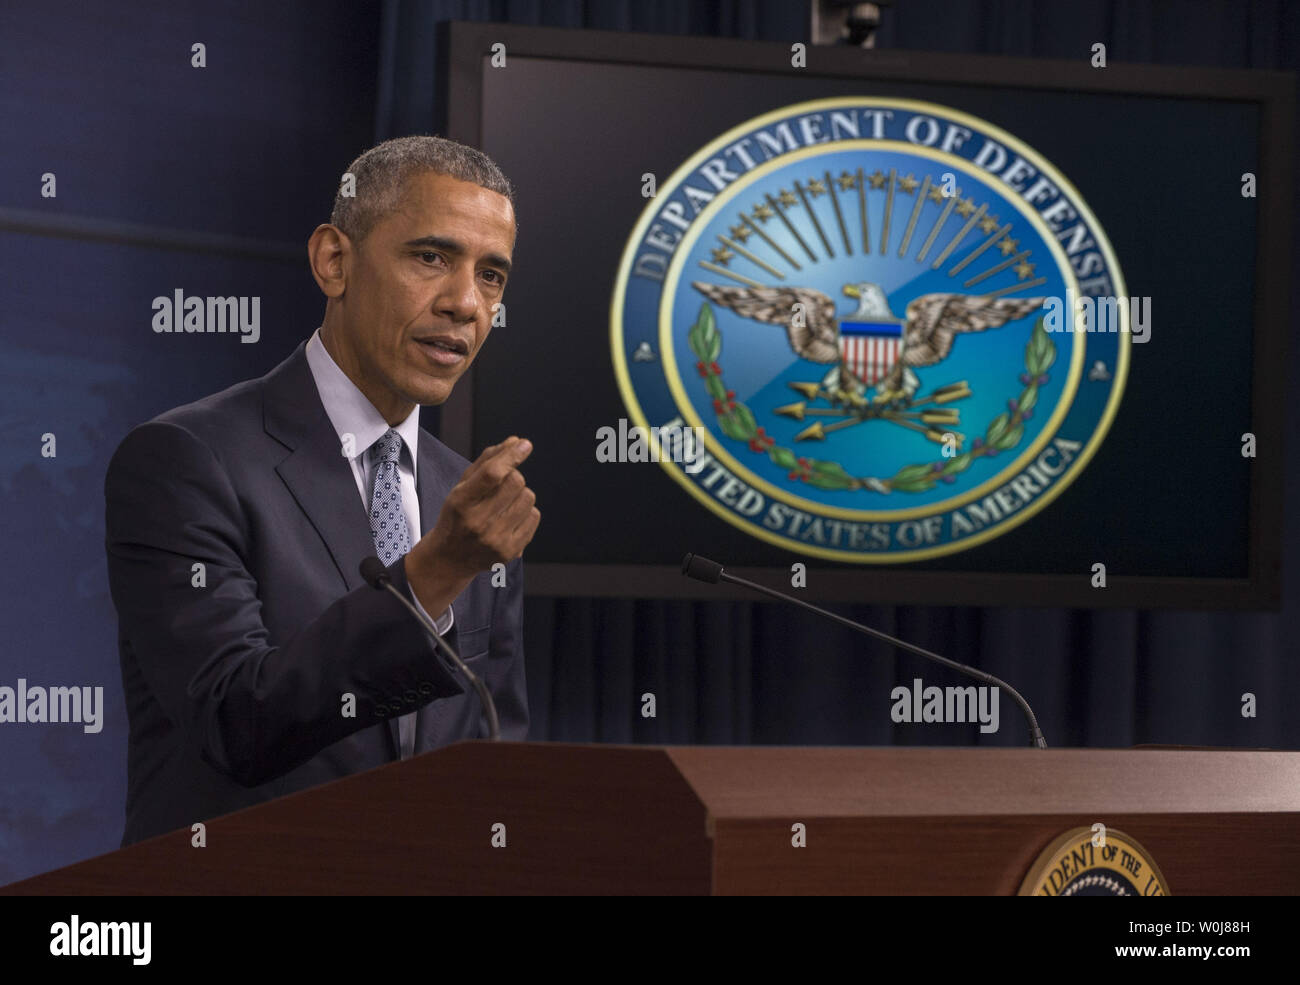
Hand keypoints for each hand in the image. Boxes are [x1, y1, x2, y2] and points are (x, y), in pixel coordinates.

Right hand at [404, 436, 539, 611]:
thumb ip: (487, 462)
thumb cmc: (457, 515)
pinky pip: (534, 516)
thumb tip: (515, 441)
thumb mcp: (461, 487)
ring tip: (505, 503)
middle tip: (503, 484)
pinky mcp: (510, 552)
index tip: (524, 444)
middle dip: (514, 476)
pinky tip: (510, 518)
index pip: (492, 474)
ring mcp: (495, 540)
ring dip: (521, 494)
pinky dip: (527, 512)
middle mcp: (477, 523)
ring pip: (528, 498)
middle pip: (515, 482)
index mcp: (460, 502)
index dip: (511, 456)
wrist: (450, 558)